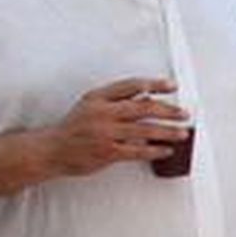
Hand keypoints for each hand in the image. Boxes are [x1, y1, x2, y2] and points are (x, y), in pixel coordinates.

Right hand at [46, 78, 190, 176]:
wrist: (51, 150)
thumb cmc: (75, 127)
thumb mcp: (90, 105)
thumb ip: (116, 101)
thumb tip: (151, 100)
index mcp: (98, 97)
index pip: (131, 86)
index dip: (154, 84)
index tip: (173, 86)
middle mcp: (101, 112)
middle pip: (143, 108)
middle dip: (168, 110)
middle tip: (184, 114)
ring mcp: (104, 133)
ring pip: (144, 130)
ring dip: (167, 132)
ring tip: (183, 133)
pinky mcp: (106, 152)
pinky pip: (138, 151)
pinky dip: (155, 150)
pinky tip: (167, 151)